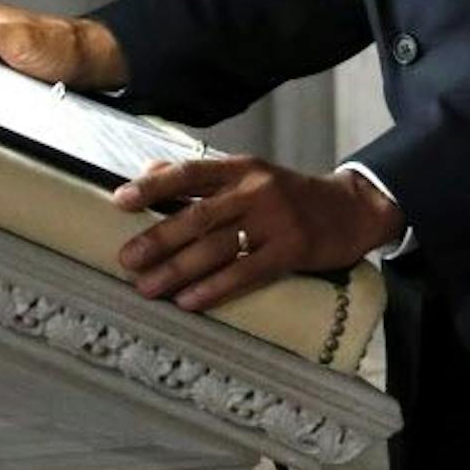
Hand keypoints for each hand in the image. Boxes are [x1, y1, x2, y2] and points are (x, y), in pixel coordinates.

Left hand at [111, 156, 403, 311]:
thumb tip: (146, 171)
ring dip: (177, 271)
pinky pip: (245, 273)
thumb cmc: (287, 195)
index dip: (153, 187)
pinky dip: (214, 288)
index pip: (189, 173)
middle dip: (158, 239)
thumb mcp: (248, 175)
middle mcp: (254, 190)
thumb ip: (200, 177)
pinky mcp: (291, 251)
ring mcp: (274, 221)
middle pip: (198, 216)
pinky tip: (189, 301)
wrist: (349, 210)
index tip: (119, 200)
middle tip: (126, 259)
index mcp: (239, 168)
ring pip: (217, 248)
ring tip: (148, 287)